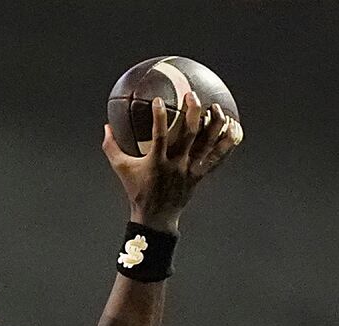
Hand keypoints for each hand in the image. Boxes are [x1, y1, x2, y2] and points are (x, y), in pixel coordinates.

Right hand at [103, 91, 243, 232]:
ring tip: (215, 108)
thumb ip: (112, 147)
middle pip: (189, 134)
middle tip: (192, 95)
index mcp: (156, 162)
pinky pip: (217, 157)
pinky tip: (233, 128)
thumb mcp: (121, 169)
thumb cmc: (137, 190)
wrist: (155, 217)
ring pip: (208, 143)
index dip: (159, 117)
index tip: (158, 100)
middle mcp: (176, 164)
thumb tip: (106, 126)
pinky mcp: (200, 174)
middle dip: (193, 111)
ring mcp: (190, 169)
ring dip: (214, 124)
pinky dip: (227, 143)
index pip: (159, 135)